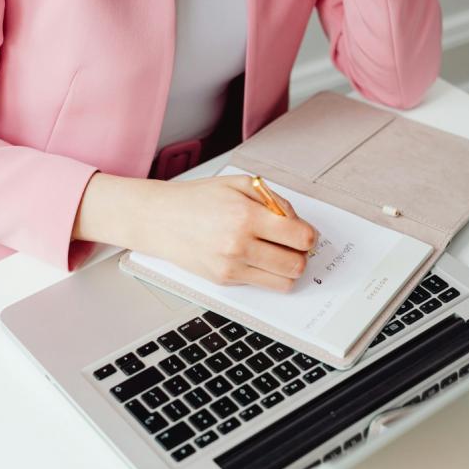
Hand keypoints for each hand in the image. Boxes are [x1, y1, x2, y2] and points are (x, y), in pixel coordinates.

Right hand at [73, 173, 318, 291]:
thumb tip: (296, 222)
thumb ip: (274, 199)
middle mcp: (239, 243)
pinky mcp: (223, 280)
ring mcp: (231, 266)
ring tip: (276, 254)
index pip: (301, 237)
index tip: (303, 234)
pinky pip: (261, 285)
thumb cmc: (197, 199)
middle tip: (291, 245)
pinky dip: (266, 274)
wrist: (159, 218)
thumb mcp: (239, 183)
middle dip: (300, 255)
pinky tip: (255, 257)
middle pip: (296, 264)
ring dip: (287, 269)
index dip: (309, 237)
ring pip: (283, 282)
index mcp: (246, 215)